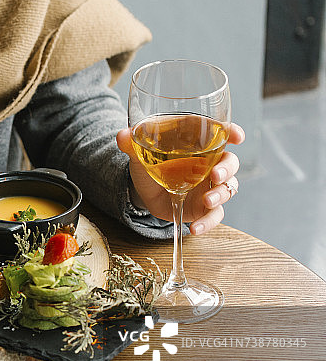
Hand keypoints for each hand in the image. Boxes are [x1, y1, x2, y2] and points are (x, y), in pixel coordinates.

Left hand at [116, 123, 245, 234]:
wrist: (142, 190)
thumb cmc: (147, 163)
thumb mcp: (138, 153)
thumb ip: (131, 143)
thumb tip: (122, 136)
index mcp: (198, 143)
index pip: (221, 133)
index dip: (233, 132)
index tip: (237, 136)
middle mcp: (210, 163)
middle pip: (230, 162)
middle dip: (228, 168)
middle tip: (216, 175)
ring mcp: (210, 186)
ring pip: (228, 188)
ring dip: (221, 195)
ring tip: (206, 201)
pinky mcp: (204, 207)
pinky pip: (215, 215)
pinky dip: (208, 222)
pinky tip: (195, 228)